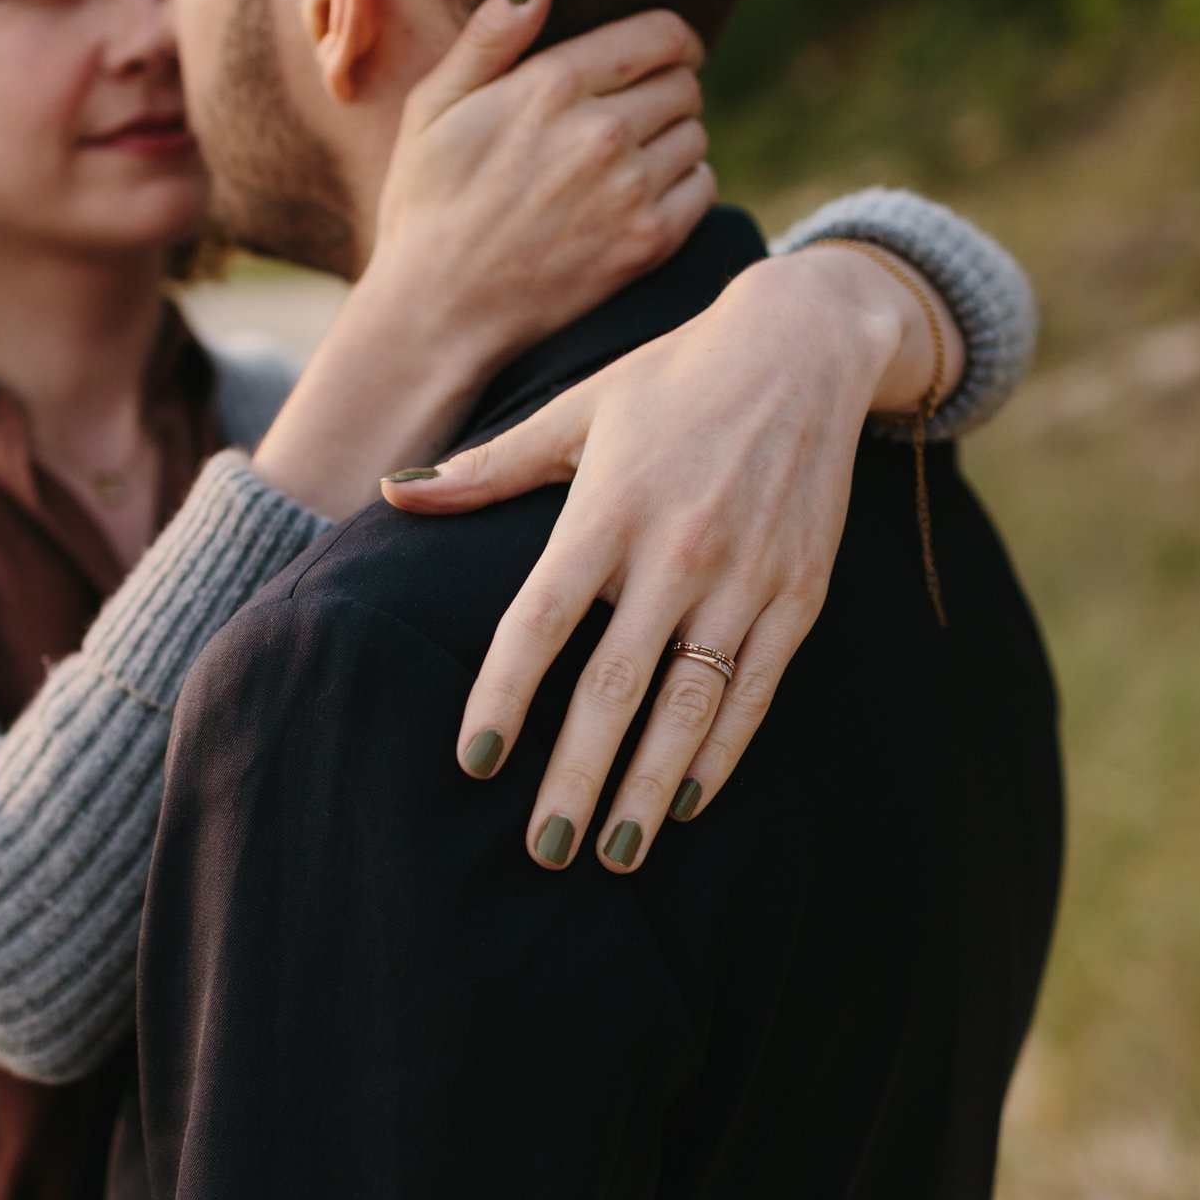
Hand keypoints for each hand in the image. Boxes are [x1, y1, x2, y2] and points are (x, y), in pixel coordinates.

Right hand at [250, 0, 714, 519]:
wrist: (436, 314)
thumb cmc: (427, 204)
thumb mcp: (435, 106)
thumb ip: (492, 33)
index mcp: (551, 84)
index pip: (664, 34)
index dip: (670, 41)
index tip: (659, 57)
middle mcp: (601, 131)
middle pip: (686, 83)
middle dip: (664, 91)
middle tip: (626, 118)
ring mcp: (629, 190)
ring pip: (696, 135)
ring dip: (671, 142)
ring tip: (622, 165)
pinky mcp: (647, 243)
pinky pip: (703, 188)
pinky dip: (681, 189)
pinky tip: (636, 201)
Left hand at [381, 243, 951, 870]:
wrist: (803, 346)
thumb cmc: (672, 378)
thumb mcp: (576, 410)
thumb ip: (489, 469)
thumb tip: (396, 495)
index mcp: (608, 507)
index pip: (542, 621)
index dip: (504, 695)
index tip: (474, 761)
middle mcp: (677, 550)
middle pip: (615, 685)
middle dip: (576, 775)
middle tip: (543, 847)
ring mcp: (745, 578)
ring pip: (690, 706)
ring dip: (648, 787)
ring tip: (613, 853)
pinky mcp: (798, 594)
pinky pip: (754, 691)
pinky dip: (720, 752)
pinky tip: (686, 801)